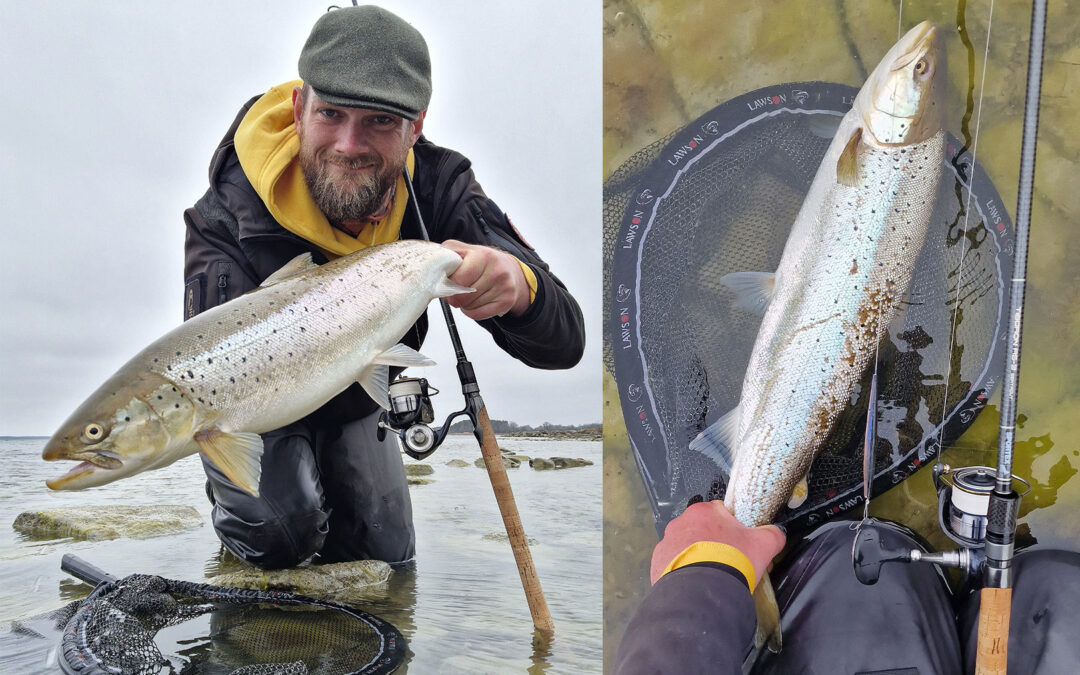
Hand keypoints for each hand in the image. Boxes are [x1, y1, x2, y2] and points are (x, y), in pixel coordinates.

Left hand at [441, 239, 530, 319]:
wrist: (511, 270)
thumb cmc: (484, 261)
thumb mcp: (465, 250)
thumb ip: (448, 253)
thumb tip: (432, 265)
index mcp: (484, 256)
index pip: (459, 280)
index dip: (449, 285)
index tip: (448, 283)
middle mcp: (497, 271)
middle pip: (464, 296)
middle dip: (455, 296)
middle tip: (456, 291)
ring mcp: (504, 288)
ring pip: (470, 307)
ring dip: (463, 304)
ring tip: (468, 294)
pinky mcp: (507, 302)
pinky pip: (478, 315)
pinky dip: (471, 312)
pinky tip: (474, 302)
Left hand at [650, 501, 785, 585]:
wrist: (702, 592)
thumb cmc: (732, 561)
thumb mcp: (763, 545)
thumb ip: (773, 534)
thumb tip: (777, 533)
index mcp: (703, 511)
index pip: (721, 512)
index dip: (736, 529)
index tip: (743, 546)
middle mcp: (680, 522)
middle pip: (704, 531)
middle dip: (717, 545)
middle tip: (731, 564)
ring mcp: (666, 543)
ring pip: (688, 548)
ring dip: (699, 558)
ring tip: (713, 577)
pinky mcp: (657, 564)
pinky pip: (674, 565)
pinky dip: (685, 573)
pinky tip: (697, 584)